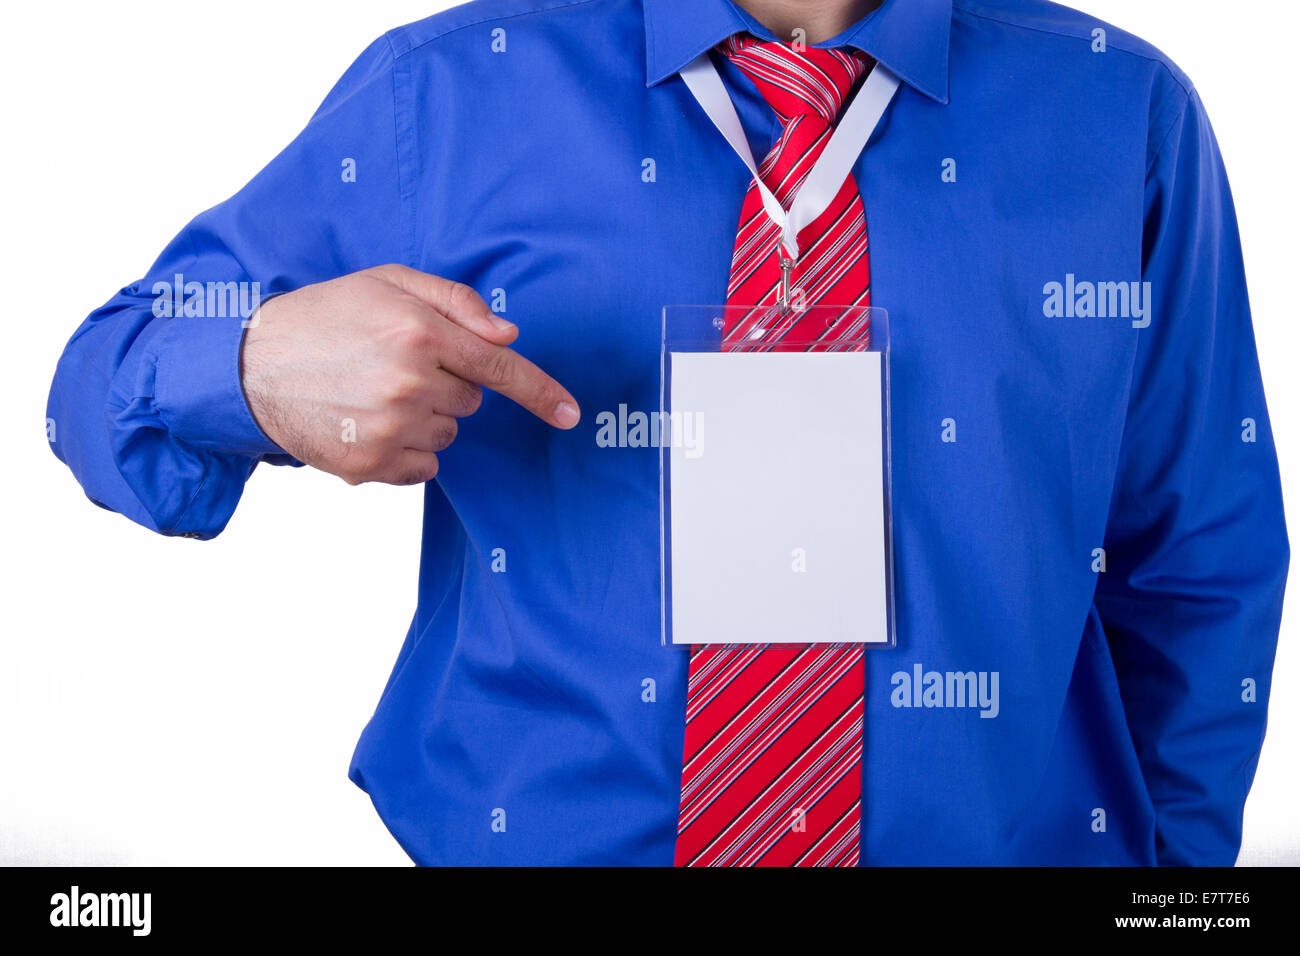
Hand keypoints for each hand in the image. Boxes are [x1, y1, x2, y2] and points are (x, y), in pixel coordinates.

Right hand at [240, 264, 578, 484]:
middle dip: (447, 384)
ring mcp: (389, 428)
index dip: (540, 392)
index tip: (571, 415)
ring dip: (425, 418)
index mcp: (418, 333)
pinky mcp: (370, 464)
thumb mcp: (388, 284)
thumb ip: (455, 302)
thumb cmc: (326, 317)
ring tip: (372, 392)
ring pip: (448, 434)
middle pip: (471, 401)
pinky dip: (406, 450)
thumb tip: (509, 337)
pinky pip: (423, 466)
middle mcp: (409, 383)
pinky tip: (366, 422)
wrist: (252, 365)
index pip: (499, 369)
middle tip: (396, 366)